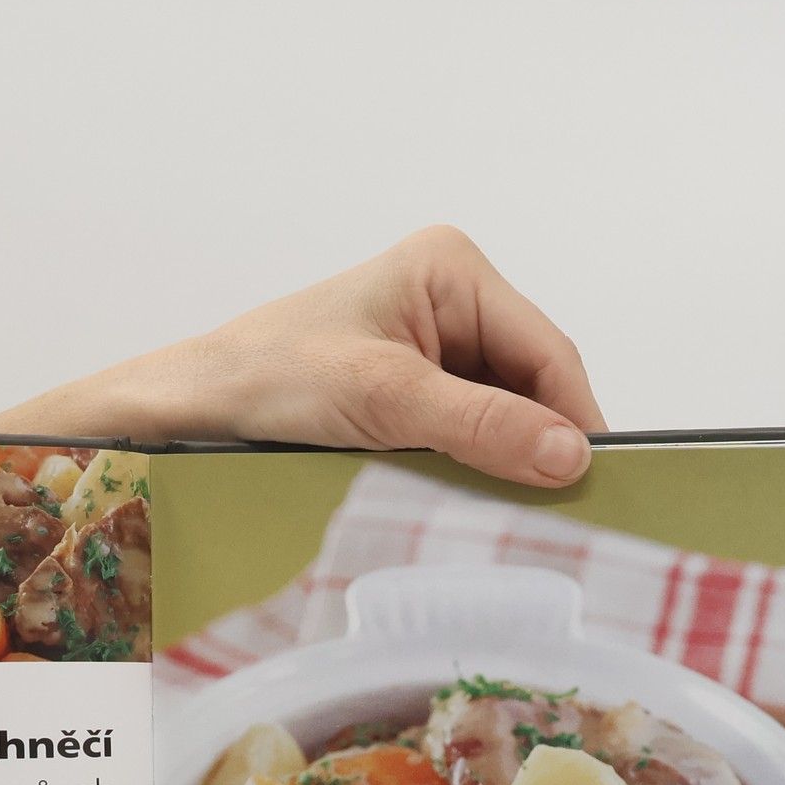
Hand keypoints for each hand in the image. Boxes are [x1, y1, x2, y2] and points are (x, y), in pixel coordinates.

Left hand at [0, 226, 605, 487]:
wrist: (189, 409)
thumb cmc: (265, 380)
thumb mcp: (381, 400)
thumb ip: (479, 425)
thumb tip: (568, 455)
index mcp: (452, 269)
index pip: (548, 352)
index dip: (577, 421)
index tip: (595, 487)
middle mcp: (449, 299)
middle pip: (531, 385)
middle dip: (539, 444)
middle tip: (557, 516)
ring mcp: (429, 346)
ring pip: (501, 415)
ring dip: (503, 462)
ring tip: (508, 515)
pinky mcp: (406, 390)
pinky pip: (464, 432)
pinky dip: (471, 468)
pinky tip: (466, 502)